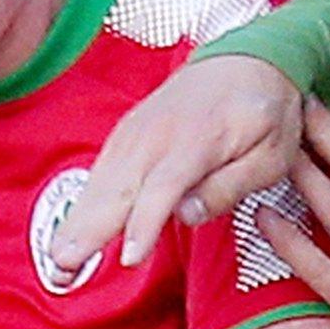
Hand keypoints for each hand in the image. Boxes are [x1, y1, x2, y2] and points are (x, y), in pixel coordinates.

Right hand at [52, 54, 303, 271]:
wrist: (249, 59)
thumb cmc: (266, 112)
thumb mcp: (272, 154)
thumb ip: (231, 185)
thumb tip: (188, 216)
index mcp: (200, 139)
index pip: (165, 187)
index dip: (145, 223)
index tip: (129, 258)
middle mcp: (159, 134)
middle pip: (120, 187)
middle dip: (89, 229)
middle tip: (63, 268)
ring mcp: (139, 131)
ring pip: (103, 182)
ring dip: (77, 222)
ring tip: (57, 263)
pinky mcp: (128, 133)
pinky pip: (102, 171)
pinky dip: (83, 202)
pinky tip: (70, 232)